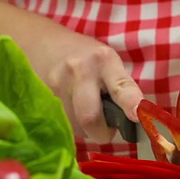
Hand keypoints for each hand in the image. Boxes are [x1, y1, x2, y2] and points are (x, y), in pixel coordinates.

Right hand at [27, 23, 142, 143]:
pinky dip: (72, 126)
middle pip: (89, 117)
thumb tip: (137, 122)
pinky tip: (71, 111)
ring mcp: (56, 85)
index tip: (137, 116)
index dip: (130, 103)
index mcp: (104, 61)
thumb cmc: (87, 59)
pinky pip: (61, 124)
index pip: (120, 88)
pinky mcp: (41, 98)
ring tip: (86, 113)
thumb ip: (122, 90)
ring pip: (75, 126)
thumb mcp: (109, 64)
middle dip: (101, 133)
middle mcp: (79, 71)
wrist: (44, 44)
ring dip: (86, 130)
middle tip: (105, 129)